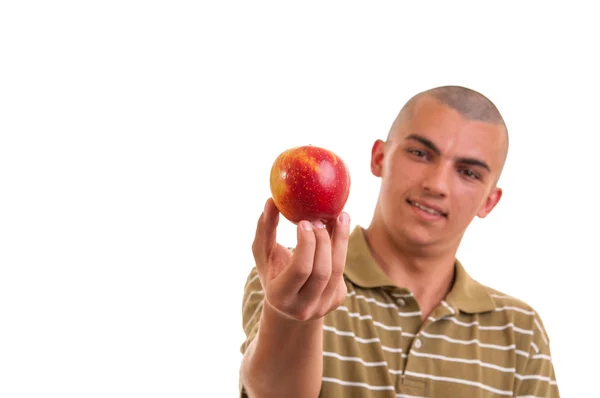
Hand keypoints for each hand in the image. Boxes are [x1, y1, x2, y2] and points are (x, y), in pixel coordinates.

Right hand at [251, 198, 350, 321]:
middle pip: (322, 270)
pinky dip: (339, 249)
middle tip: (321, 218)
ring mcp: (323, 307)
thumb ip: (265, 229)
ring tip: (341, 217)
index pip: (301, 269)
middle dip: (324, 240)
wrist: (287, 304)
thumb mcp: (263, 254)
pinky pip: (342, 271)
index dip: (306, 244)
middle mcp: (303, 308)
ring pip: (338, 270)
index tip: (304, 221)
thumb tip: (271, 201)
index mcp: (280, 297)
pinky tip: (337, 233)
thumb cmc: (271, 271)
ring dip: (341, 240)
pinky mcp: (337, 300)